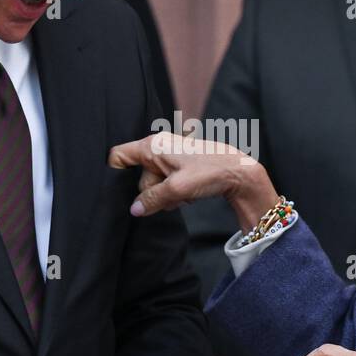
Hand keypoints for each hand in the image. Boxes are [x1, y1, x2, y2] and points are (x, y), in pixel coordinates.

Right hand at [108, 132, 278, 226]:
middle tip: (169, 197)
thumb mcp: (177, 189)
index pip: (118, 156)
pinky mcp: (180, 167)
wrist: (240, 174)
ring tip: (183, 196)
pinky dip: (174, 193)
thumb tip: (134, 209)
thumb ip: (151, 199)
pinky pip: (166, 185)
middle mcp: (159, 148)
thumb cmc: (210, 173)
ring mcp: (170, 157)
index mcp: (153, 146)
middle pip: (137, 176)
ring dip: (165, 196)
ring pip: (153, 184)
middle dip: (150, 192)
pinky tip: (188, 196)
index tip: (121, 194)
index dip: (115, 175)